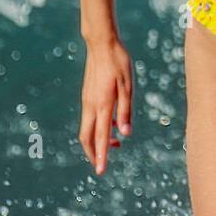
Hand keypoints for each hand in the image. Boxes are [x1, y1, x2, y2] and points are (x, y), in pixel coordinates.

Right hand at [78, 37, 132, 175]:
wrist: (102, 44)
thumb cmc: (119, 63)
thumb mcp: (128, 87)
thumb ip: (126, 111)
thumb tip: (126, 134)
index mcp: (102, 104)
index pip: (100, 136)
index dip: (100, 156)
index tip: (100, 171)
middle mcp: (91, 105)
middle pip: (87, 137)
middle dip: (92, 154)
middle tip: (102, 165)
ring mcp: (87, 100)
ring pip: (86, 129)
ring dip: (97, 141)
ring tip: (116, 145)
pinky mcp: (87, 96)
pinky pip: (90, 118)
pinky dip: (98, 128)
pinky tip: (113, 125)